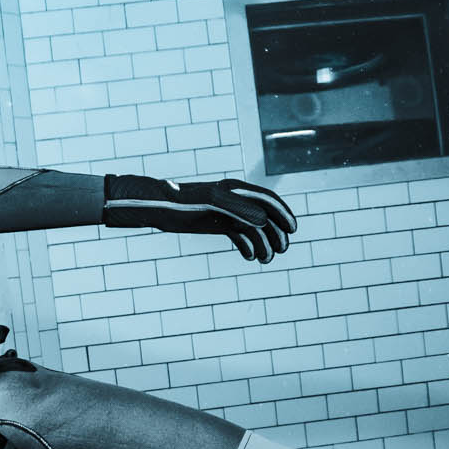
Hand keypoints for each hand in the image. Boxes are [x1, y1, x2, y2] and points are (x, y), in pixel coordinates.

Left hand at [102, 174, 297, 262]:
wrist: (155, 207)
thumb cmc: (178, 201)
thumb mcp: (208, 204)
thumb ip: (236, 209)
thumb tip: (263, 220)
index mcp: (233, 189)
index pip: (265, 199)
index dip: (282, 212)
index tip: (293, 229)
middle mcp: (233, 200)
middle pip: (263, 215)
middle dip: (276, 232)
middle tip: (282, 250)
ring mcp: (225, 212)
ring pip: (253, 228)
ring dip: (263, 243)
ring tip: (266, 259)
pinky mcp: (217, 224)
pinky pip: (239, 235)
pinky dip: (246, 245)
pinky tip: (250, 257)